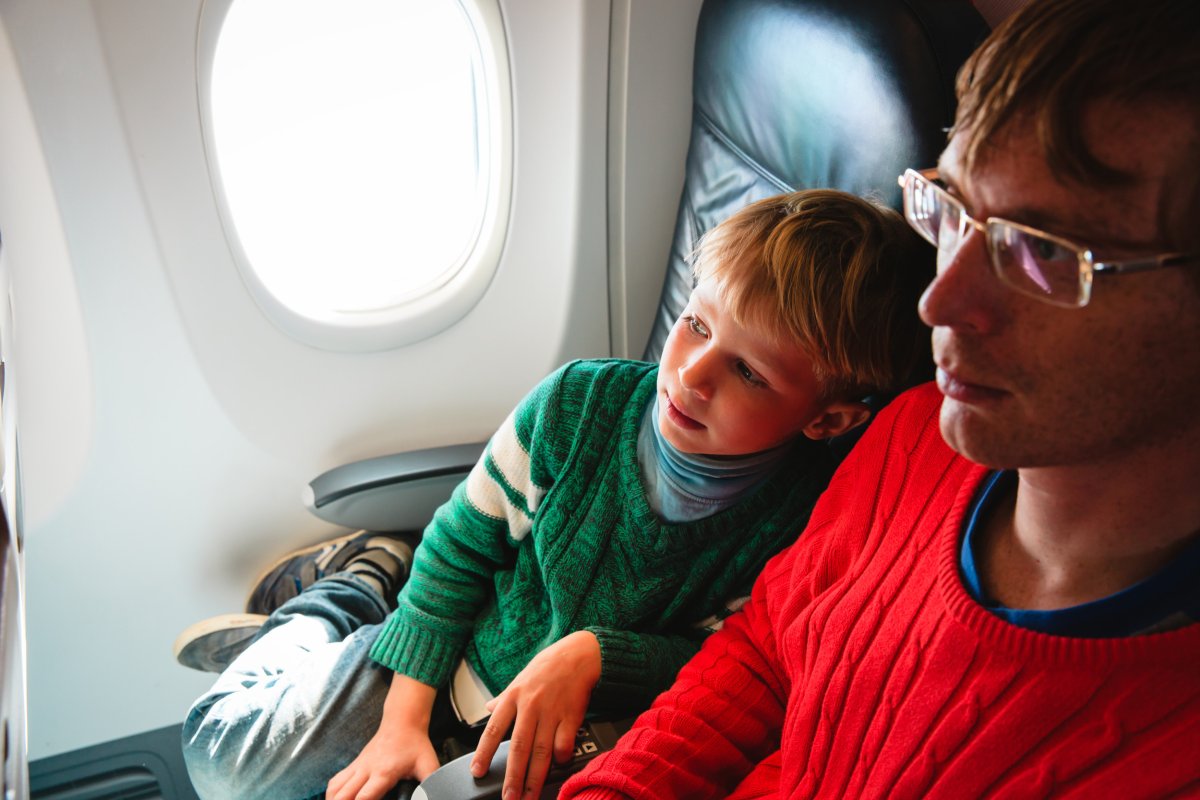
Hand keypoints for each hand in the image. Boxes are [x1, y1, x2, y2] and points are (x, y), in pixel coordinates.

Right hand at [327, 673, 439, 799]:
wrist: (403, 721)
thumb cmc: (415, 744)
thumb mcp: (428, 764)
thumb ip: (432, 783)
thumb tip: (437, 795)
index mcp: (384, 772)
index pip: (364, 796)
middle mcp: (367, 769)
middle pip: (343, 795)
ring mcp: (358, 766)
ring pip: (335, 788)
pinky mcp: (354, 764)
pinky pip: (336, 781)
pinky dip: (332, 793)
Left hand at [469, 630, 601, 799]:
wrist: (579, 654)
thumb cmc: (548, 667)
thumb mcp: (520, 679)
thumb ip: (504, 698)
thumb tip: (488, 708)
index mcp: (514, 697)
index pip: (494, 729)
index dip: (484, 752)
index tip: (477, 771)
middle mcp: (531, 706)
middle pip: (519, 748)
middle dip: (513, 777)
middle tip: (508, 798)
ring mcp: (552, 712)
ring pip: (541, 752)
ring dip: (534, 778)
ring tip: (529, 797)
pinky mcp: (572, 716)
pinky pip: (564, 743)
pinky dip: (561, 758)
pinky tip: (558, 766)